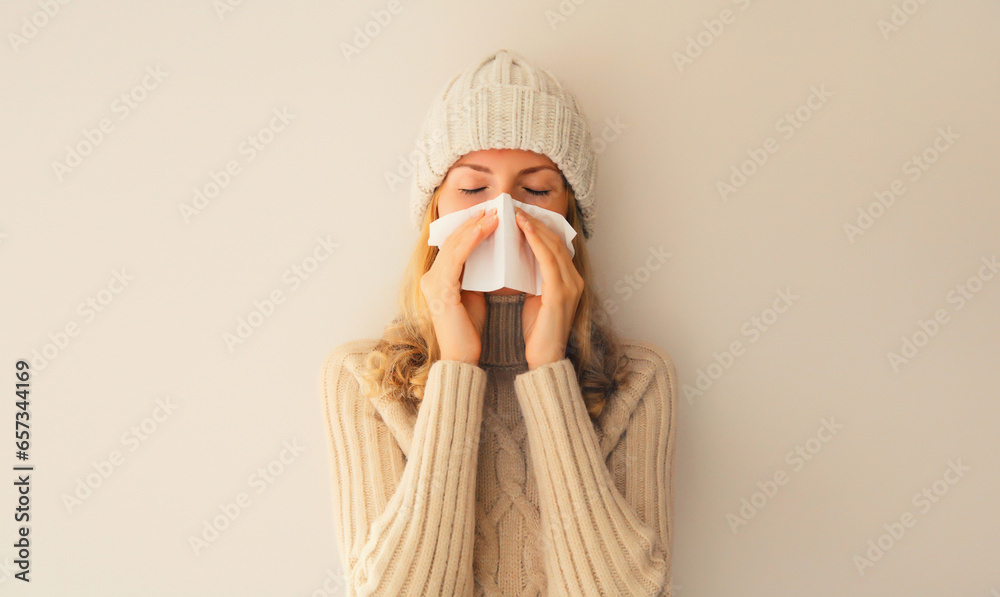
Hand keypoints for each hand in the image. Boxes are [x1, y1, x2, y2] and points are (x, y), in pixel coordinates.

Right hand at [419, 206, 498, 364]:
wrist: (461, 357)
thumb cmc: (468, 330)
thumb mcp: (472, 295)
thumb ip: (474, 275)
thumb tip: (490, 254)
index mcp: (437, 278)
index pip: (454, 246)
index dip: (470, 228)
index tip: (490, 215)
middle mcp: (430, 277)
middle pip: (452, 240)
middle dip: (474, 222)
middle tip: (494, 208)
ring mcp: (433, 282)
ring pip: (454, 245)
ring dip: (475, 227)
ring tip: (494, 214)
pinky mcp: (441, 289)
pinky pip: (457, 258)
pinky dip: (472, 241)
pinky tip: (485, 229)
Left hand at [514, 206, 582, 369]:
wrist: (545, 360)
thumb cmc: (537, 333)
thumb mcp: (535, 298)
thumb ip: (534, 279)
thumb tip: (518, 259)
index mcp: (569, 281)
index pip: (555, 246)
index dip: (540, 228)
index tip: (521, 215)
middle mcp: (574, 280)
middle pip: (556, 241)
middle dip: (536, 222)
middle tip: (516, 208)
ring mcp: (570, 286)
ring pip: (553, 247)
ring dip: (535, 227)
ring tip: (517, 213)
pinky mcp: (561, 294)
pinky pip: (548, 260)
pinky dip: (536, 242)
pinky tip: (524, 230)